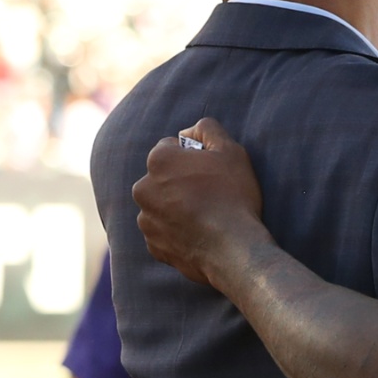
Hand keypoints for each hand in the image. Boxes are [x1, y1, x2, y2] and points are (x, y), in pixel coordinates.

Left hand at [133, 117, 268, 286]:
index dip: (193, 156)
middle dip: (180, 181)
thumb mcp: (231, 150)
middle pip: (162, 177)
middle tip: (210, 193)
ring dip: (176, 206)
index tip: (211, 169)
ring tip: (207, 216)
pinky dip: (177, 231)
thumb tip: (189, 131)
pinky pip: (163, 231)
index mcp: (159, 160)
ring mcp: (146, 219)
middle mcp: (143, 188)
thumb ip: (208, 129)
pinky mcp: (153, 245)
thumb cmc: (234, 195)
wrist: (233, 249)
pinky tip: (200, 233)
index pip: (171, 147)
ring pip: (160, 205)